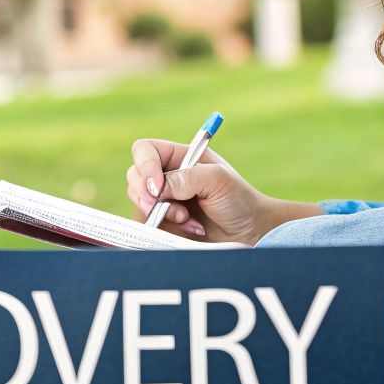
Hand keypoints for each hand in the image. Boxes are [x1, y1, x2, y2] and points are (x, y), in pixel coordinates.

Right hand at [125, 139, 320, 245]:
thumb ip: (186, 177)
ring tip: (189, 221)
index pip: (145, 150)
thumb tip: (156, 188)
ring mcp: (163, 201)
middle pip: (134, 177)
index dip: (145, 166)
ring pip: (138, 203)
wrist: (249, 233)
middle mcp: (167, 176)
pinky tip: (190, 230)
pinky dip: (165, 229)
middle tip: (171, 209)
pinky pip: (146, 225)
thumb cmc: (239, 200)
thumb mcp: (218, 180)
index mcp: (179, 157)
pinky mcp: (163, 223)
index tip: (158, 187)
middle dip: (147, 195)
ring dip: (161, 214)